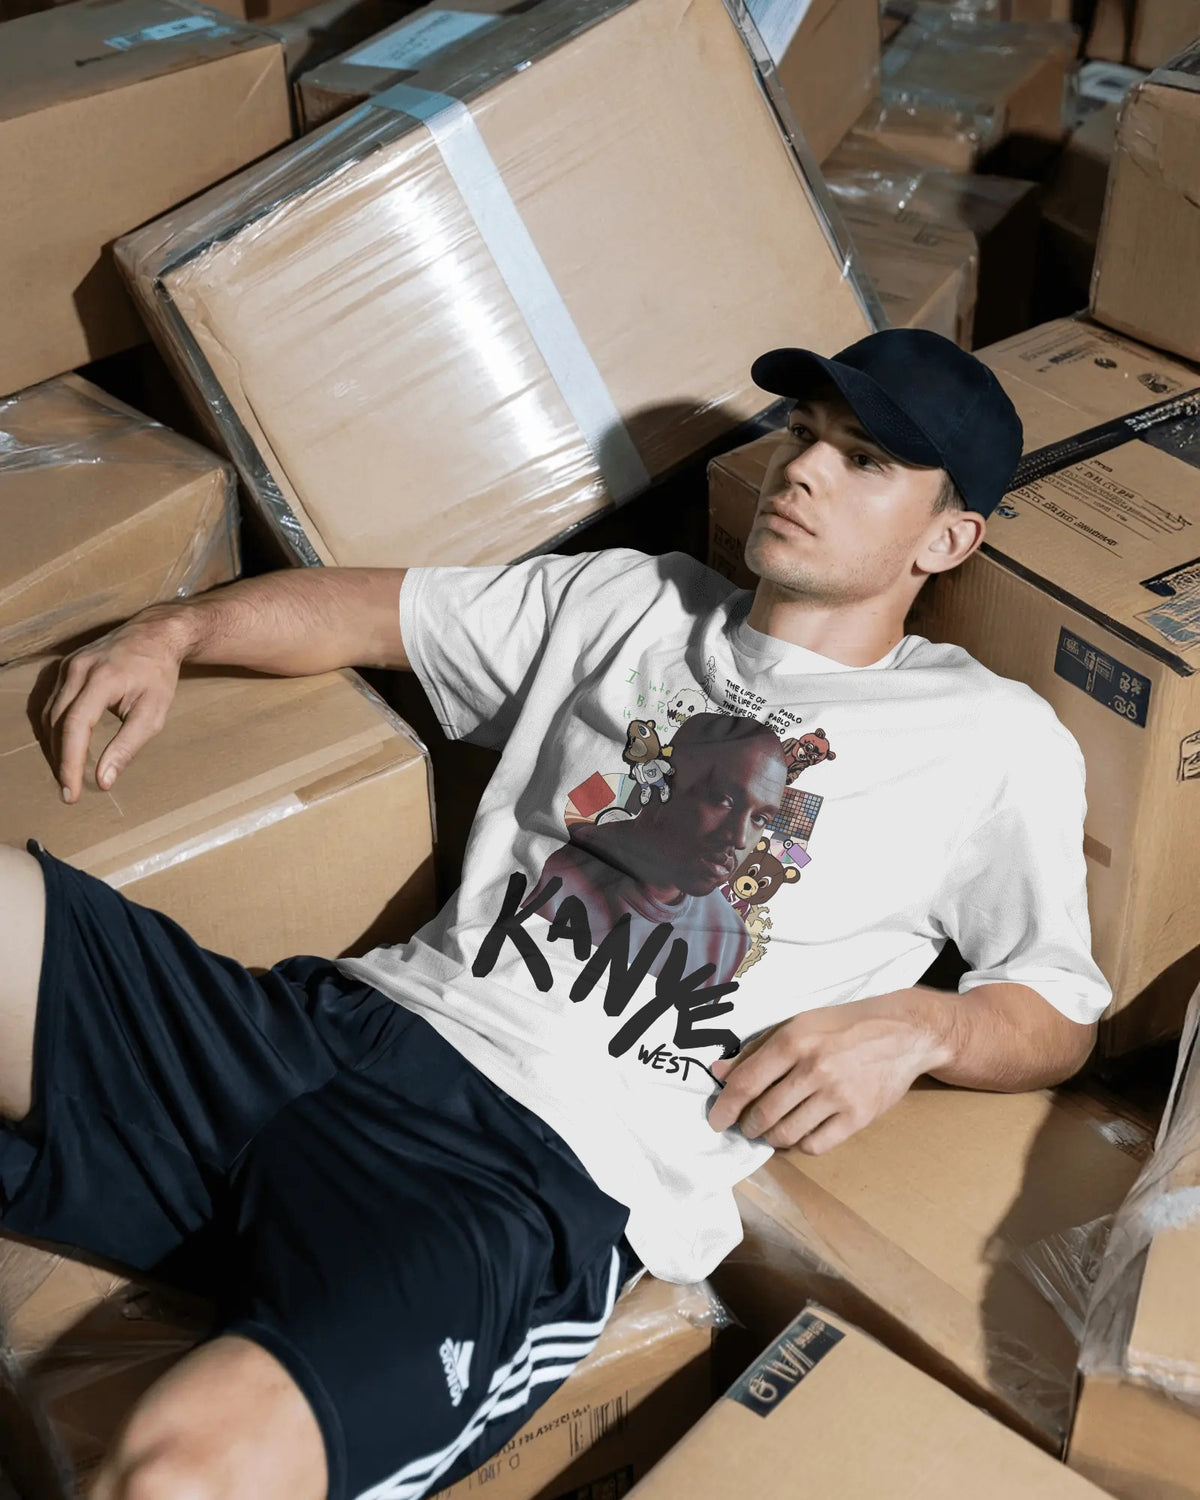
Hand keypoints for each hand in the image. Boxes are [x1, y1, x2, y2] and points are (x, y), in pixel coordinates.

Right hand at [43, 610, 185, 803]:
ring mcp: (67, 666)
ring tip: (66, 773)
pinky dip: (54, 728)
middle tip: (69, 790)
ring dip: (54, 746)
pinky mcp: (65, 667)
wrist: (154, 634)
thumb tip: (104, 780)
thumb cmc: (158, 675)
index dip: (69, 763)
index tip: (71, 792)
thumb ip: (127, 747)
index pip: (75, 727)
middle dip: (60, 760)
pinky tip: (62, 747)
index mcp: (101, 680)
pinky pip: (51, 702)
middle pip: (56, 723)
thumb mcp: (153, 713)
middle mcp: (77, 670)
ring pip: (48, 714)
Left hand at [705, 989, 952, 1153]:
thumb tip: (719, 1073)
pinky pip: (816, 1145)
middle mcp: (814, 1068)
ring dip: (771, 1138)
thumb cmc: (843, 1026)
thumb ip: (757, 1050)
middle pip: (764, 1114)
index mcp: (793, 1040)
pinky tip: (799, 1133)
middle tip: (747, 1126)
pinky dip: (800, 1144)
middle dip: (748, 1126)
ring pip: (787, 1134)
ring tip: (771, 1130)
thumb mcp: (798, 1025)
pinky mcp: (858, 1116)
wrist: (902, 1033)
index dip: (725, 1107)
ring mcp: (837, 1095)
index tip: (716, 1120)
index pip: (747, 1083)